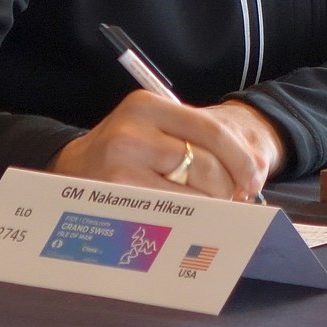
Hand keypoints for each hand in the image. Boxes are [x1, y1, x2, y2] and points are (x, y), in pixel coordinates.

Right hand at [47, 90, 280, 201]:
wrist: (70, 170)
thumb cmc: (124, 150)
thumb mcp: (152, 127)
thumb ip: (197, 138)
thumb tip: (256, 168)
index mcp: (147, 106)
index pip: (210, 130)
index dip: (240, 158)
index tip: (254, 176)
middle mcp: (132, 132)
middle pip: (205, 165)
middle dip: (229, 188)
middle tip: (236, 199)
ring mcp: (121, 167)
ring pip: (192, 195)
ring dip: (213, 208)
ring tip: (214, 210)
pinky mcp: (116, 199)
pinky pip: (170, 215)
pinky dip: (190, 220)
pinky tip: (193, 220)